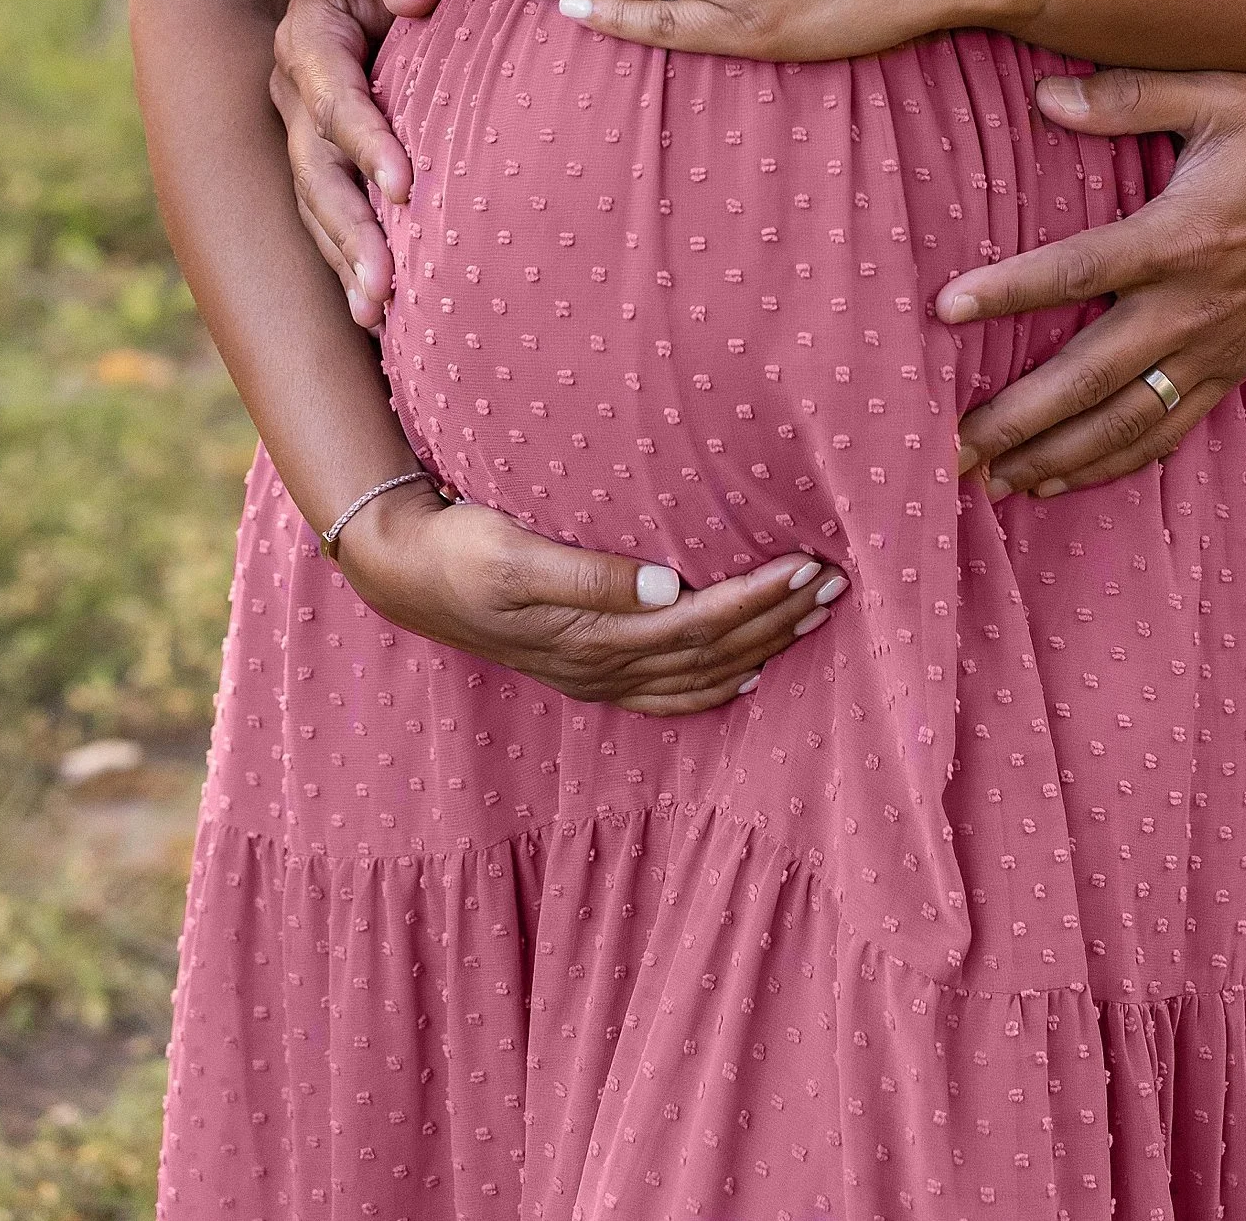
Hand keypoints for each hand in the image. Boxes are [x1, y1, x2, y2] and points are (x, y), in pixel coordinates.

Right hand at [272, 0, 443, 329]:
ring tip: (376, 313)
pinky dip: (350, 264)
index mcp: (309, 43)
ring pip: (317, 209)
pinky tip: (376, 313)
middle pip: (318, 174)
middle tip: (384, 285)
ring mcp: (301, 134)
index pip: (336, 102)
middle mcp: (295, 96)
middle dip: (351, 233)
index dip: (368, 145)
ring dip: (346, 263)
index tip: (406, 188)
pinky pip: (329, 219)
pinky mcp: (320, 163)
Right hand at [337, 482, 848, 718]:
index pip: (702, 621)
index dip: (761, 598)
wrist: (408, 576)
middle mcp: (605, 663)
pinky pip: (668, 693)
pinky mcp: (588, 669)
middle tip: (838, 582)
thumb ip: (589, 575)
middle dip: (779, 618)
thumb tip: (666, 584)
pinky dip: (717, 687)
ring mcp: (597, 675)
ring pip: (701, 675)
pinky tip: (750, 671)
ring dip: (763, 646)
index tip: (812, 565)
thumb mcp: (515, 556)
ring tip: (814, 615)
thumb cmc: (464, 551)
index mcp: (596, 634)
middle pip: (714, 651)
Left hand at [939, 66, 1245, 499]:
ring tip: (996, 480)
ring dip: (1059, 456)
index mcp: (1180, 237)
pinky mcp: (1237, 371)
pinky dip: (1118, 463)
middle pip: (1091, 376)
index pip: (1079, 270)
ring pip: (1128, 422)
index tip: (946, 308)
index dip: (1010, 290)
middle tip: (954, 445)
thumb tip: (1044, 95)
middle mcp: (1194, 307)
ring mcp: (1217, 349)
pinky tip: (1068, 479)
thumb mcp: (1219, 94)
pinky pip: (1172, 431)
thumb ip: (1129, 97)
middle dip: (1020, 416)